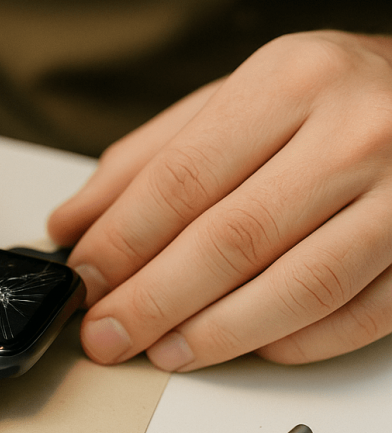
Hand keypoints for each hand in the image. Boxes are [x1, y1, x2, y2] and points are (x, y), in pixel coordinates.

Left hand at [48, 31, 391, 368]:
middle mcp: (354, 132)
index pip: (183, 178)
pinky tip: (251, 348)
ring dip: (218, 335)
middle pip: (231, 239)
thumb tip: (74, 222)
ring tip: (165, 351)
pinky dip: (296, 343)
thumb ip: (150, 159)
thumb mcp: (235, 98)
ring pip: (297, 288)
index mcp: (291, 80)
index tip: (85, 277)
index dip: (122, 241)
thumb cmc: (329, 96)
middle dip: (153, 300)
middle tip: (107, 333)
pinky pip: (358, 317)